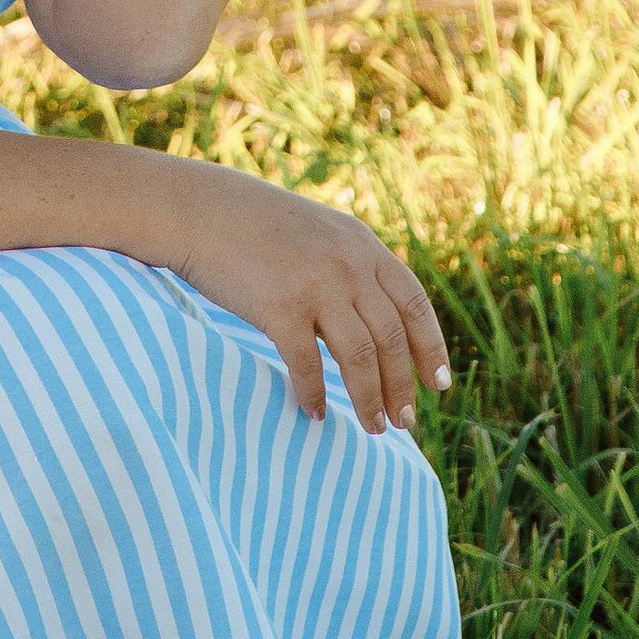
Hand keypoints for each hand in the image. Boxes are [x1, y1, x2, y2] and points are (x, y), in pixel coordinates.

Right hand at [162, 161, 450, 431]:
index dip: (431, 348)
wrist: (201, 209)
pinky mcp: (280, 308)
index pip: (414, 304)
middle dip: (402, 386)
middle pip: (391, 339)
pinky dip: (315, 395)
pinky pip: (308, 365)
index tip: (437, 385)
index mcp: (363, 246)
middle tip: (404, 422)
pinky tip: (315, 413)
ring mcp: (316, 286)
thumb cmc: (256, 225)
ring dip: (370, 399)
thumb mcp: (320, 232)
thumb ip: (352, 265)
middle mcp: (349, 266)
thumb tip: (376, 317)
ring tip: (374, 428)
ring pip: (360, 358)